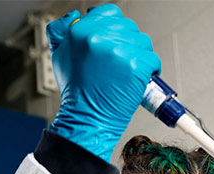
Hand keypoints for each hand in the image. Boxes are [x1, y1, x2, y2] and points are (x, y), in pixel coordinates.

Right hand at [46, 5, 160, 159]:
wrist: (87, 119)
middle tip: (122, 63)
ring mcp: (119, 51)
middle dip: (129, 44)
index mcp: (80, 30)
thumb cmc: (77, 92)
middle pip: (129, 27)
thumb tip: (74, 14)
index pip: (110, 13)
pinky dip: (151, 71)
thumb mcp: (59, 56)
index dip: (116, 28)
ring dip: (141, 56)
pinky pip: (153, 60)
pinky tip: (138, 80)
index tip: (117, 41)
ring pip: (143, 42)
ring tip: (128, 72)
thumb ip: (63, 30)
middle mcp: (98, 37)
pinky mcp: (136, 66)